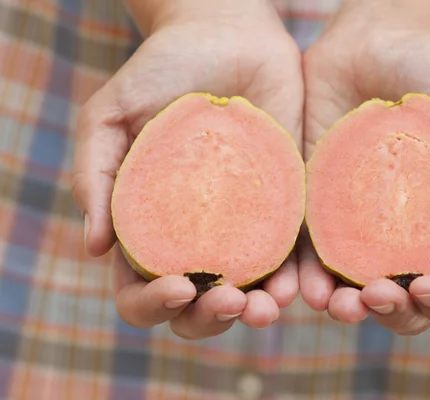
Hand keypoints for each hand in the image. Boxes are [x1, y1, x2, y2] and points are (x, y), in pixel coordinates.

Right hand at [71, 0, 303, 338]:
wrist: (227, 37)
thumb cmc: (162, 73)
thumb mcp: (111, 116)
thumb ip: (96, 176)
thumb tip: (95, 247)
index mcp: (151, 228)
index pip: (140, 289)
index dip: (151, 304)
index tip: (176, 287)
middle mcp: (197, 237)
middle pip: (195, 306)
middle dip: (208, 318)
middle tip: (228, 300)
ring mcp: (244, 226)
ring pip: (248, 291)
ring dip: (257, 312)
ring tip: (267, 308)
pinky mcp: (287, 207)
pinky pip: (293, 253)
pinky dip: (297, 279)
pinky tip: (302, 287)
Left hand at [299, 0, 429, 332]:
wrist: (375, 40)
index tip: (429, 285)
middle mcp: (404, 238)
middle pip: (404, 305)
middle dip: (393, 313)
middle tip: (378, 293)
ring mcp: (357, 226)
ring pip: (352, 290)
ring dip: (344, 310)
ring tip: (334, 304)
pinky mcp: (316, 206)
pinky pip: (308, 252)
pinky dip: (305, 277)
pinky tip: (302, 288)